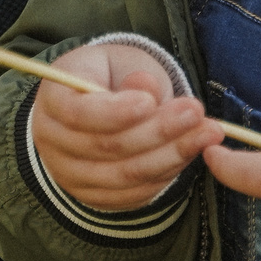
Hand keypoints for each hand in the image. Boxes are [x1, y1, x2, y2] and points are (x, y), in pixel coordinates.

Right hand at [32, 41, 222, 210]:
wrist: (98, 101)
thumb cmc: (108, 76)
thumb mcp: (117, 63)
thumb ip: (132, 76)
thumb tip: (147, 88)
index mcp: (52, 101)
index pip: (78, 114)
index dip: (115, 112)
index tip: (150, 102)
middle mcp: (53, 143)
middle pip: (106, 148)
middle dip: (158, 131)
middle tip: (196, 113)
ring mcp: (71, 176)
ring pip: (125, 176)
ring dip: (172, 155)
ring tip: (207, 133)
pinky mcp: (95, 197)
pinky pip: (134, 194)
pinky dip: (166, 175)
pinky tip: (190, 153)